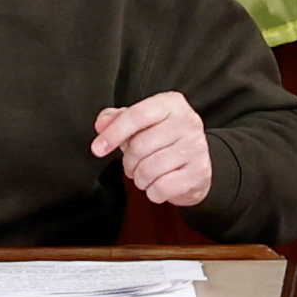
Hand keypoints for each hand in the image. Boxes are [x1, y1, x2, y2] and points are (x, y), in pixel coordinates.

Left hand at [87, 91, 212, 211]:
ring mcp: (196, 147)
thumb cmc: (163, 140)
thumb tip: (102, 124)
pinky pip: (162, 188)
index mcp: (172, 103)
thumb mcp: (141, 124)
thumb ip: (117, 119)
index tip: (97, 149)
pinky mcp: (200, 172)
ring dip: (139, 178)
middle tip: (132, 165)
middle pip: (140, 146)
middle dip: (128, 162)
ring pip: (149, 170)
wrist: (195, 163)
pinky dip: (153, 192)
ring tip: (145, 175)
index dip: (113, 133)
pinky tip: (158, 185)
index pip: (136, 115)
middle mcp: (188, 122)